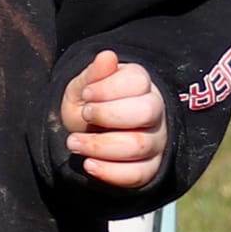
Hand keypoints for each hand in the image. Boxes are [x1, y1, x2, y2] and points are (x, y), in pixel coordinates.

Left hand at [60, 49, 167, 187]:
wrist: (86, 133)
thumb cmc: (89, 104)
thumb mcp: (84, 86)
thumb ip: (94, 74)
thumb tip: (107, 57)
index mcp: (142, 84)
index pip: (138, 81)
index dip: (108, 88)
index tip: (86, 94)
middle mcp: (155, 111)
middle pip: (146, 112)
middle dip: (108, 114)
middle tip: (85, 114)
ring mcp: (155, 141)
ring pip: (139, 145)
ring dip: (101, 146)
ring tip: (74, 143)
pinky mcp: (150, 167)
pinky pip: (140, 174)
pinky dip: (111, 172)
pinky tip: (89, 164)